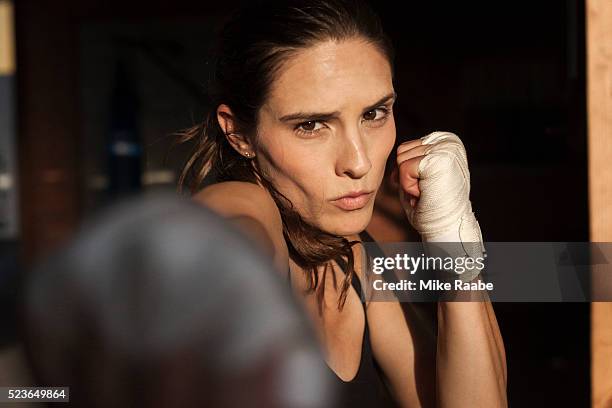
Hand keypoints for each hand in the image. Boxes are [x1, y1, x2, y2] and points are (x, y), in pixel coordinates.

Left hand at [393, 132, 484, 279]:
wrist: (446, 227)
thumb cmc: (431, 205)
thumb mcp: (418, 176)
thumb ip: (408, 159)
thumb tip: (386, 151)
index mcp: (446, 141)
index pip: (406, 148)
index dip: (405, 171)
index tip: (421, 188)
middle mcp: (448, 141)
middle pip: (402, 151)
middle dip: (407, 176)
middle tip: (424, 192)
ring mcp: (445, 149)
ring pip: (401, 159)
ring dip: (408, 182)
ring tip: (426, 192)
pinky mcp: (437, 160)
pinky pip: (404, 169)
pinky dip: (408, 186)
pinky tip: (424, 194)